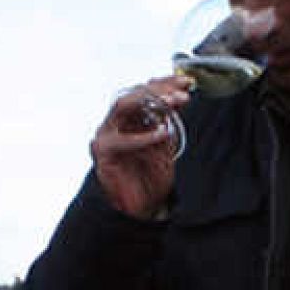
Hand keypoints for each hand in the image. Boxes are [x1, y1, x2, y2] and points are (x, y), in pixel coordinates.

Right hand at [91, 77, 191, 218]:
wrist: (141, 207)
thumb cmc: (151, 176)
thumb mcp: (165, 142)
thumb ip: (168, 119)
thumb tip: (182, 94)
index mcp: (129, 117)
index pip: (143, 89)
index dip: (164, 82)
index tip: (186, 81)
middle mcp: (115, 121)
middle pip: (132, 93)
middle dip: (159, 89)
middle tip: (181, 93)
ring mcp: (106, 134)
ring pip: (123, 105)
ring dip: (150, 102)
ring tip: (174, 104)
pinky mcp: (103, 152)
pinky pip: (121, 140)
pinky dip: (143, 136)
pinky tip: (162, 134)